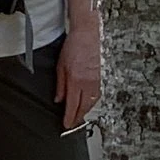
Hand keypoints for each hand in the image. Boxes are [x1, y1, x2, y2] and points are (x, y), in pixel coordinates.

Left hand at [55, 4, 101, 130]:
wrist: (88, 35)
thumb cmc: (73, 47)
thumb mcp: (60, 66)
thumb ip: (60, 85)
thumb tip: (58, 99)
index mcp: (76, 81)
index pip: (72, 105)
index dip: (69, 117)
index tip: (66, 124)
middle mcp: (88, 84)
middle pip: (83, 107)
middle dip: (77, 118)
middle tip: (72, 124)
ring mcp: (96, 81)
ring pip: (91, 103)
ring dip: (85, 111)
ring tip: (78, 116)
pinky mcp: (101, 78)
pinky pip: (97, 95)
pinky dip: (91, 103)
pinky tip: (87, 103)